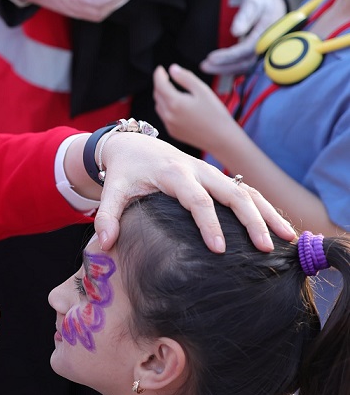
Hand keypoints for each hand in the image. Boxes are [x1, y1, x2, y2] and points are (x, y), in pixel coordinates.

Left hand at [94, 130, 293, 253]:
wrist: (133, 145)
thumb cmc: (124, 172)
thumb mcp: (112, 191)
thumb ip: (106, 216)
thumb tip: (105, 244)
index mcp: (173, 174)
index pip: (197, 200)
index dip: (209, 224)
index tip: (220, 249)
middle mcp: (199, 170)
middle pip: (233, 193)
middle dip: (252, 220)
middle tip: (265, 248)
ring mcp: (212, 173)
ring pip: (247, 191)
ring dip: (268, 213)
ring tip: (289, 238)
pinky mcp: (219, 178)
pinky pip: (247, 191)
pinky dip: (265, 207)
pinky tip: (280, 228)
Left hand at [152, 64, 239, 152]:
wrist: (222, 139)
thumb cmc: (215, 113)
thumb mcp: (202, 91)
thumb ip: (185, 78)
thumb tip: (172, 69)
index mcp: (174, 103)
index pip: (159, 85)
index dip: (158, 75)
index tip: (160, 69)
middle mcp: (168, 115)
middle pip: (157, 95)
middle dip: (160, 85)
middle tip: (166, 78)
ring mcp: (169, 125)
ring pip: (159, 106)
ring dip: (162, 97)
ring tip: (171, 90)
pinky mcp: (172, 132)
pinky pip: (164, 117)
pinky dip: (166, 108)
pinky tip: (177, 106)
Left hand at [200, 0, 285, 75]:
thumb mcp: (254, 1)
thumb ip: (245, 15)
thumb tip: (236, 32)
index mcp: (268, 32)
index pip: (247, 49)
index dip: (228, 56)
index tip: (211, 57)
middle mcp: (268, 44)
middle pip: (246, 62)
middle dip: (224, 67)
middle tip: (204, 66)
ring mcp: (265, 49)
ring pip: (245, 65)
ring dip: (225, 69)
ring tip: (207, 67)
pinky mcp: (260, 50)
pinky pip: (246, 63)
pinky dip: (232, 67)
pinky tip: (219, 67)